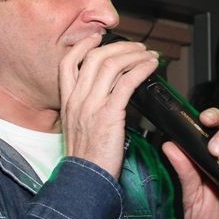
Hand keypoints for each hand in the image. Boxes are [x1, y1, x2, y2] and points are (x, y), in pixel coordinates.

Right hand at [58, 33, 158, 177]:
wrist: (84, 180)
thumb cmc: (86, 159)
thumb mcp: (76, 128)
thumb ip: (85, 108)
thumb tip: (106, 96)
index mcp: (67, 102)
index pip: (67, 63)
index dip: (83, 45)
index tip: (98, 38)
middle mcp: (77, 99)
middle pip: (94, 57)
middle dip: (118, 46)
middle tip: (136, 46)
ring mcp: (91, 105)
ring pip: (111, 65)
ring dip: (133, 55)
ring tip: (148, 54)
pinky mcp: (109, 114)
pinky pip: (127, 82)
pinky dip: (141, 69)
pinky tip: (151, 66)